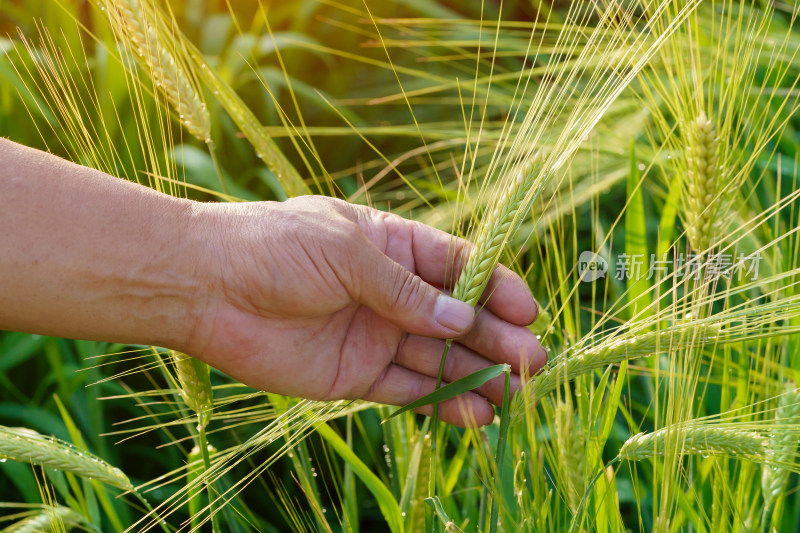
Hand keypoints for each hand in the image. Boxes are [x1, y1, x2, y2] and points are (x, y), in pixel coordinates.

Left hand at [185, 196, 546, 426]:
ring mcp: (376, 334)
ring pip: (439, 357)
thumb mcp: (347, 254)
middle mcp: (391, 292)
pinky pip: (408, 390)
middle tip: (534, 361)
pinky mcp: (356, 374)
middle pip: (457, 316)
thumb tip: (464, 318)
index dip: (496, 287)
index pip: (459, 266)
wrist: (206, 287)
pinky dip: (441, 402)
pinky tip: (476, 412)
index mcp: (392, 245)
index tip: (527, 310)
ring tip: (515, 391)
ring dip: (477, 373)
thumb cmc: (275, 248)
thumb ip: (405, 292)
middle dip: (496, 336)